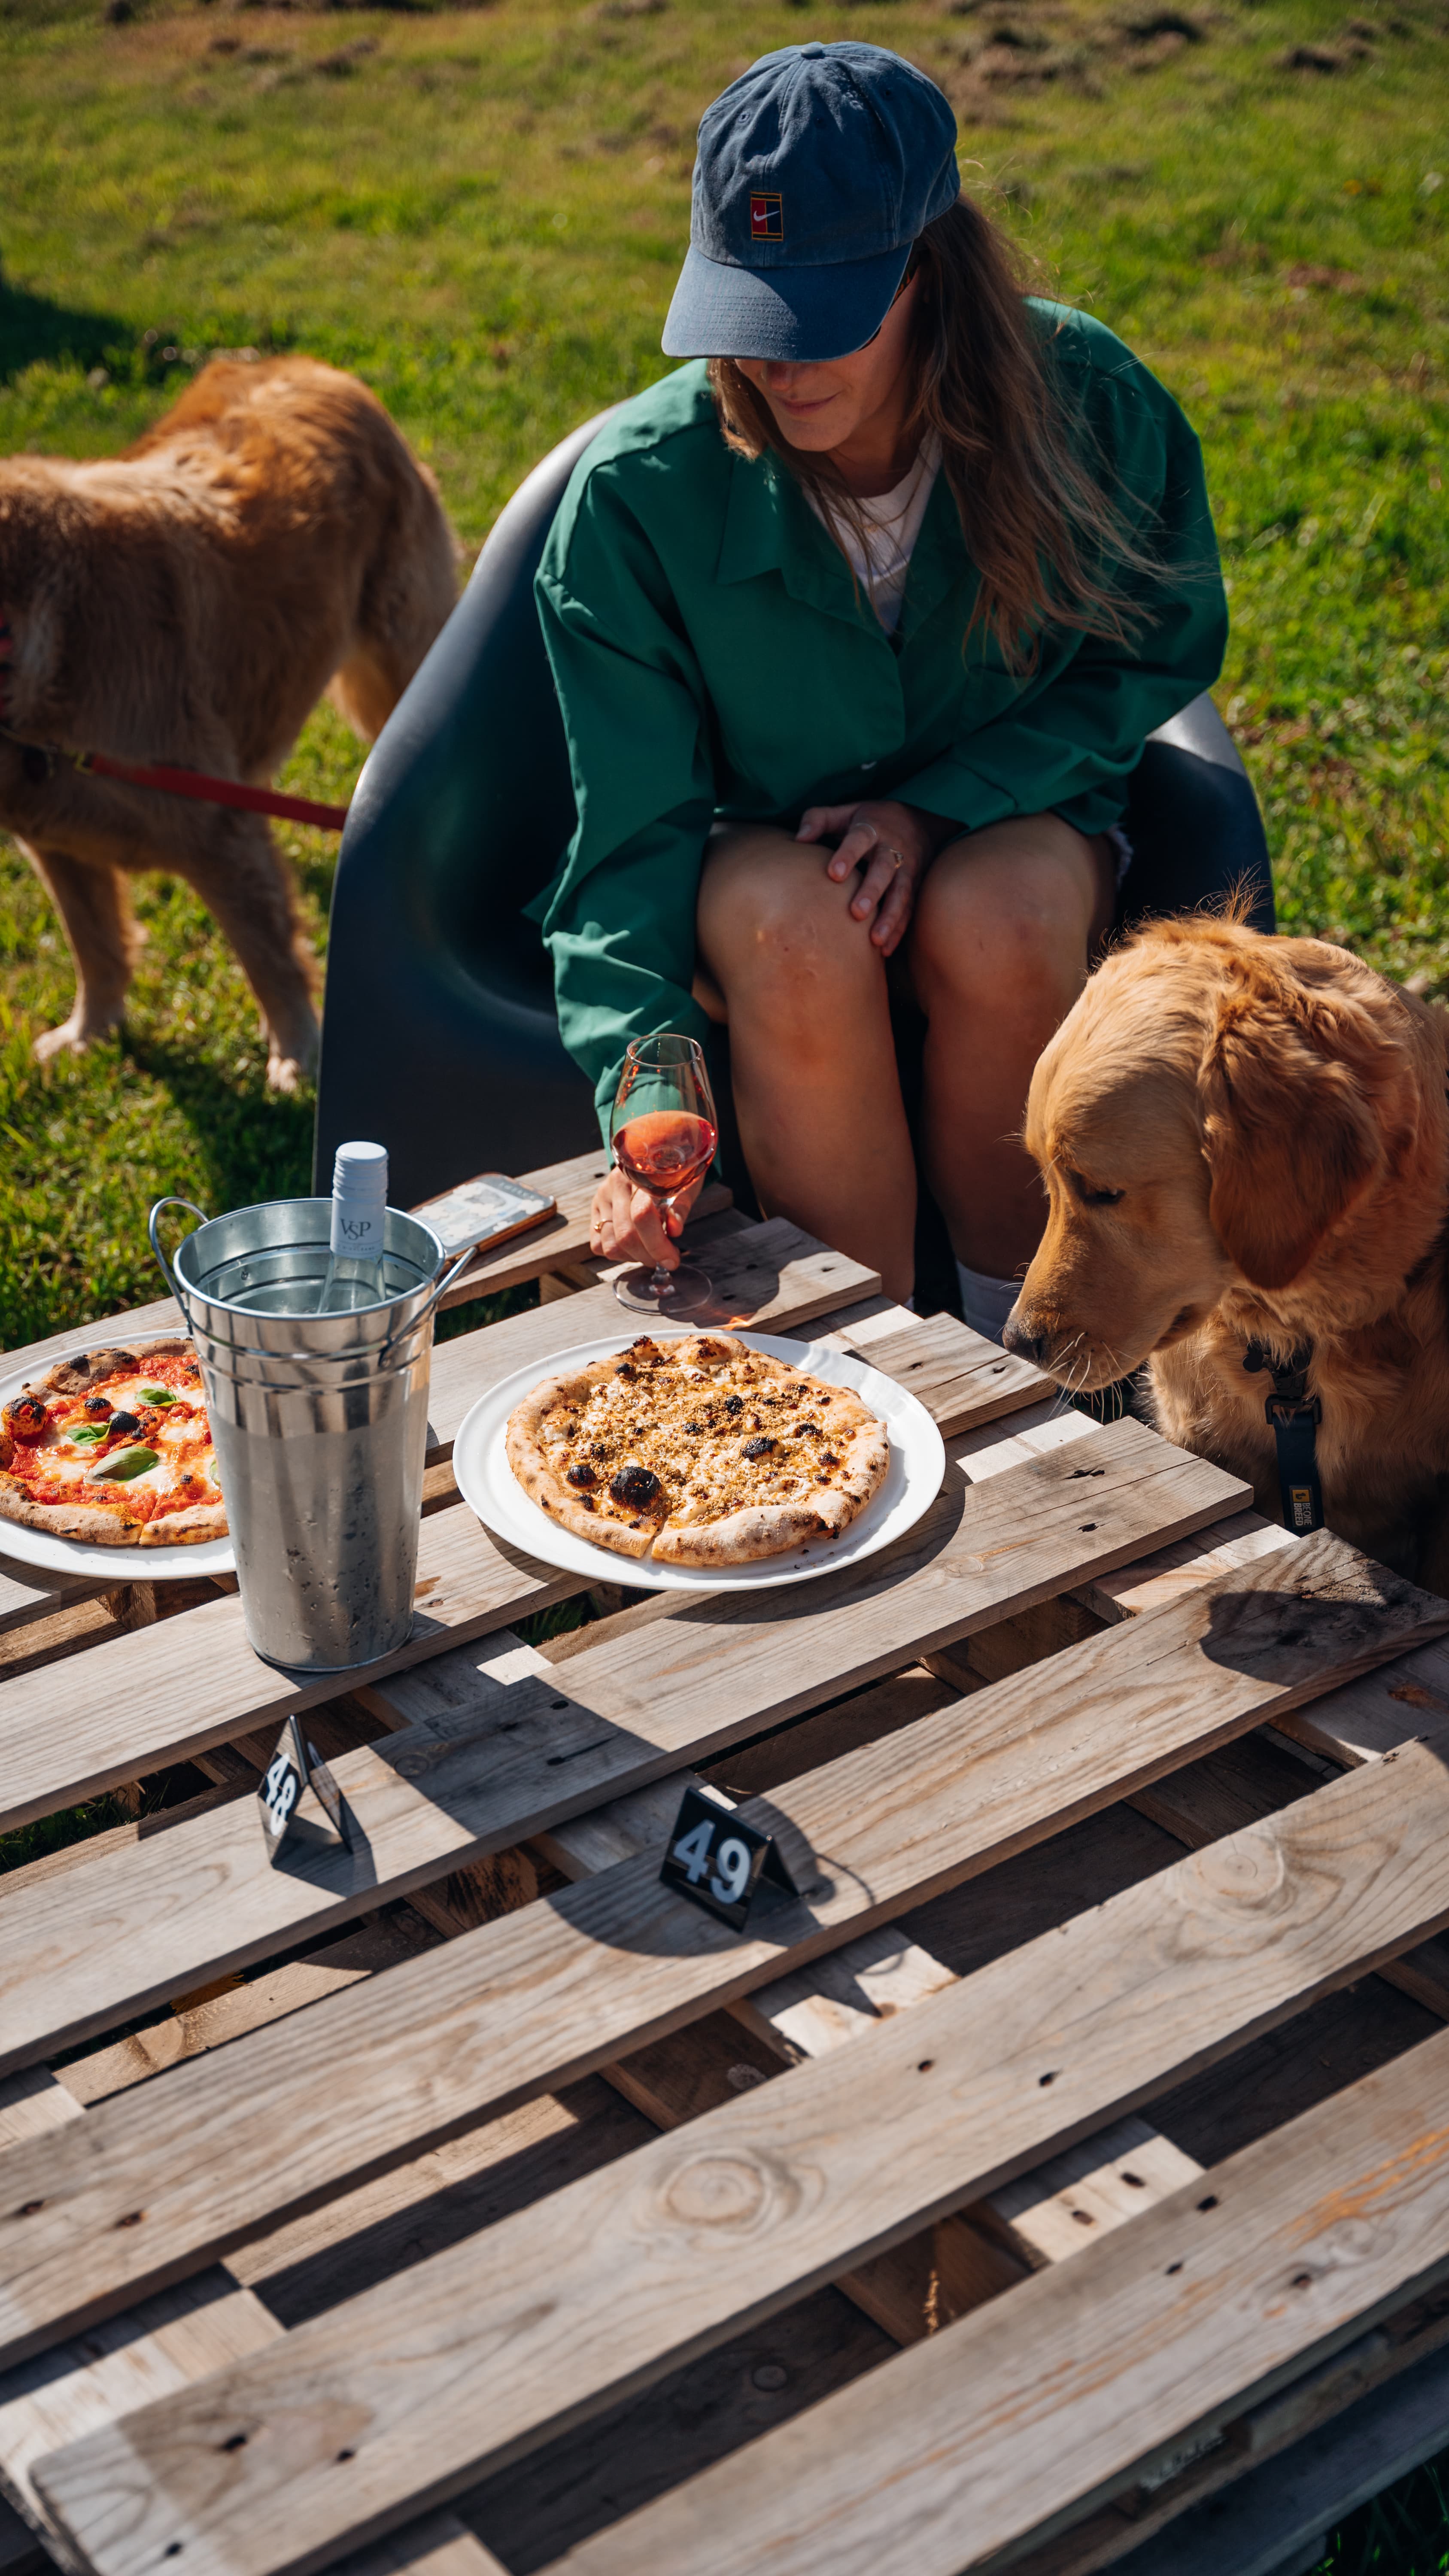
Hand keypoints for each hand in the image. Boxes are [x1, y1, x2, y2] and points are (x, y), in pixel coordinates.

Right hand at [589, 1166, 704, 1270]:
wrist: (657, 1157)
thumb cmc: (674, 1176)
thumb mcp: (685, 1187)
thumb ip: (679, 1209)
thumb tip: (674, 1230)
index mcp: (639, 1175)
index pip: (641, 1215)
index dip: (658, 1245)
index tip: (672, 1260)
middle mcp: (615, 1185)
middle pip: (625, 1235)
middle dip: (648, 1256)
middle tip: (664, 1260)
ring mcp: (602, 1198)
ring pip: (610, 1244)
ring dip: (633, 1257)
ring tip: (649, 1251)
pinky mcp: (595, 1209)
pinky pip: (598, 1244)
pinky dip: (617, 1253)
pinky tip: (634, 1246)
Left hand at [794, 798, 948, 956]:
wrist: (920, 823)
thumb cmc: (869, 820)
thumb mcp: (846, 812)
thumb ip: (819, 819)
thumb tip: (798, 839)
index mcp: (871, 828)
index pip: (859, 839)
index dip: (848, 855)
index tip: (833, 874)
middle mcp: (892, 848)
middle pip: (884, 869)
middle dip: (872, 891)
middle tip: (857, 913)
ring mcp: (907, 869)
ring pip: (901, 894)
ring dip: (889, 917)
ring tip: (874, 940)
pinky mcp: (914, 887)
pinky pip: (909, 910)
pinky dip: (899, 930)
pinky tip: (885, 949)